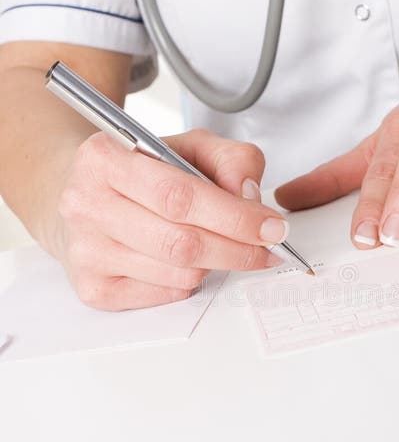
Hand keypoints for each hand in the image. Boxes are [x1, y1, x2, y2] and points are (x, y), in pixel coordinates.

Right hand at [53, 129, 287, 309]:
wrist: (85, 195)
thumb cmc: (143, 171)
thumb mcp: (189, 146)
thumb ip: (231, 159)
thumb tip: (248, 196)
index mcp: (103, 159)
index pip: (180, 197)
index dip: (235, 217)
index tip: (271, 227)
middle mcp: (85, 205)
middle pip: (181, 243)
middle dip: (237, 249)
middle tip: (266, 248)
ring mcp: (85, 251)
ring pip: (177, 274)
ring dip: (213, 264)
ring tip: (217, 245)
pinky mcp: (92, 288)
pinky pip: (163, 295)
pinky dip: (187, 282)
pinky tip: (182, 261)